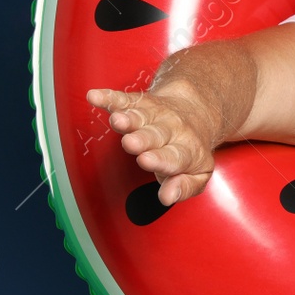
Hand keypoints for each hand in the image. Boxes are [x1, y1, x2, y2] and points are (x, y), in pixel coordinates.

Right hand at [85, 84, 220, 205]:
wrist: (197, 109)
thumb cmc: (191, 151)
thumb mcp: (199, 174)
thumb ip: (185, 187)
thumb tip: (167, 197)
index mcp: (187, 150)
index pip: (174, 157)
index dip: (161, 159)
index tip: (146, 161)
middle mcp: (171, 130)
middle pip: (155, 135)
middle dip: (143, 139)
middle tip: (131, 144)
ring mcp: (155, 115)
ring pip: (140, 117)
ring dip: (128, 118)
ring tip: (117, 121)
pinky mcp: (140, 103)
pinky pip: (124, 99)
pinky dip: (109, 98)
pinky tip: (95, 96)